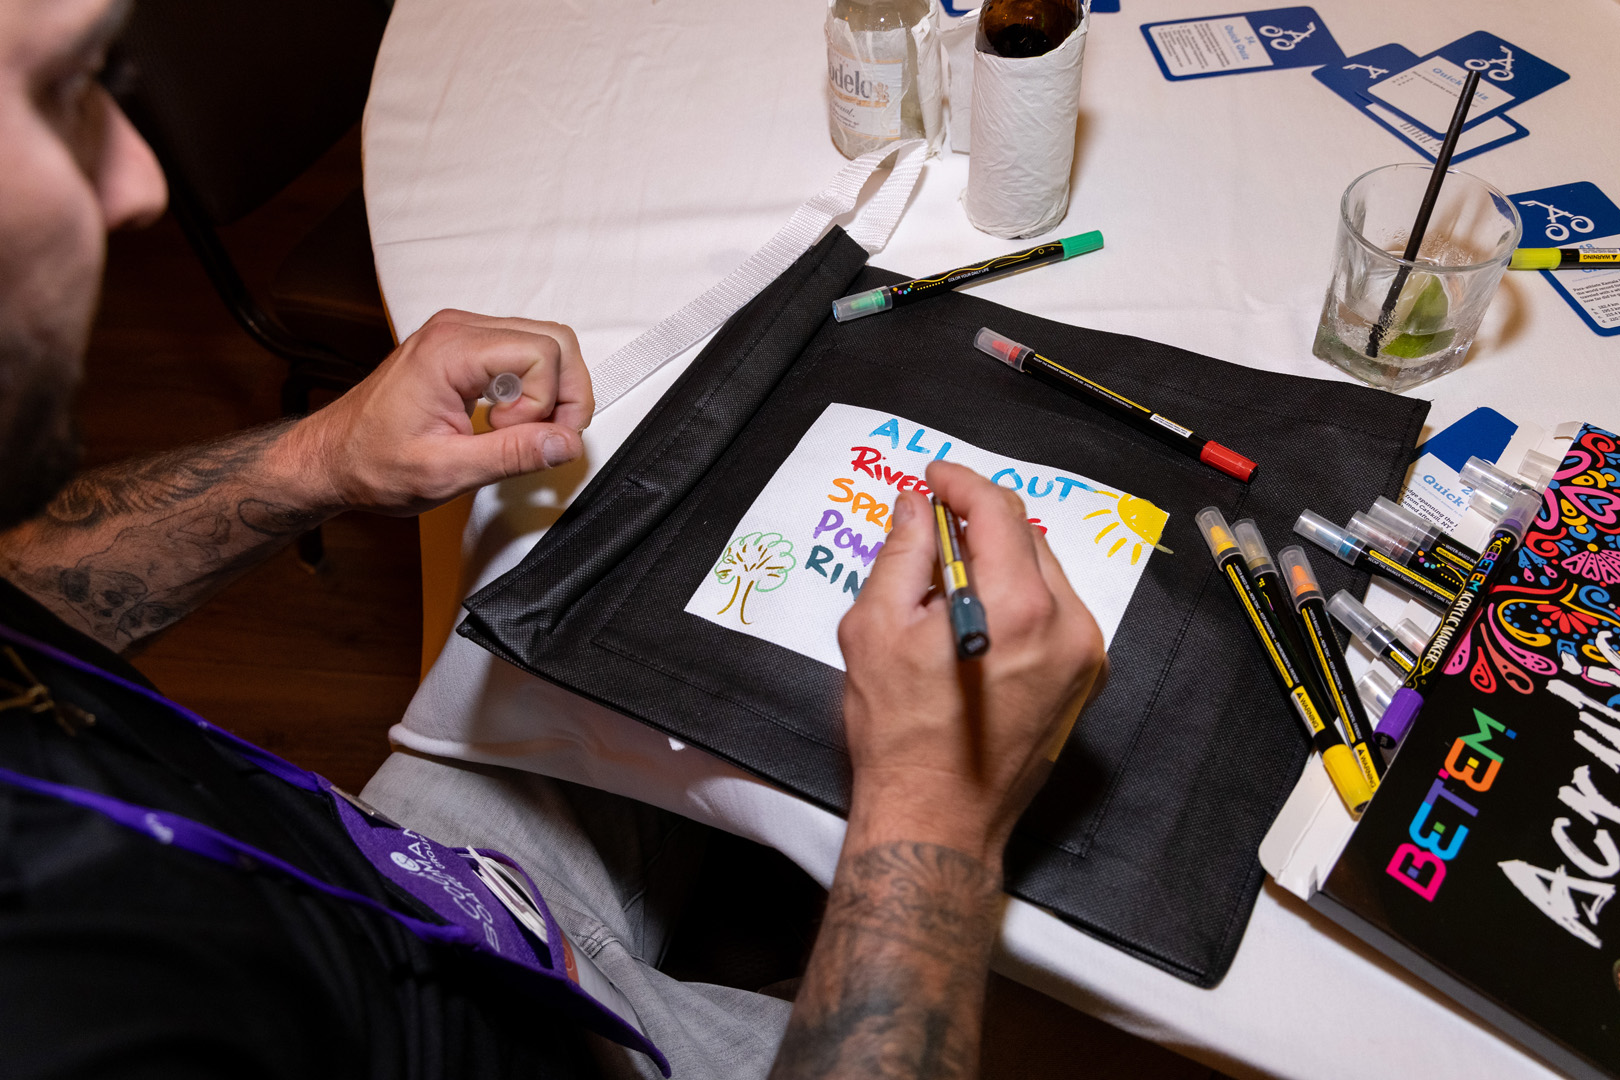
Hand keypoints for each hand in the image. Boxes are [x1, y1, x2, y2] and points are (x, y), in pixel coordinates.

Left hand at [284, 309, 593, 514]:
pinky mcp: (465, 348)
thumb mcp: (444, 471)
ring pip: (546, 343)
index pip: (542, 353)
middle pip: (554, 340)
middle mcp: (457, 330)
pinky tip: (510, 419)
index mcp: (450, 351)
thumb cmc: (371, 462)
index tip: (518, 436)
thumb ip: (512, 455)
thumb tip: (564, 443)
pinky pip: (524, 352)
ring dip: (552, 392)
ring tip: (524, 431)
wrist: (333, 457)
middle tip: (548, 437)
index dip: (545, 402)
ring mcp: (461, 335)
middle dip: (565, 393)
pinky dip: (533, 388)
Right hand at [836, 461, 1107, 871]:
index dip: (960, 483)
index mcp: (1019, 605)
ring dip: (1000, 556)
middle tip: (931, 519)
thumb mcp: (877, 629)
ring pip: (1044, 570)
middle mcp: (1067, 624)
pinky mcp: (1084, 680)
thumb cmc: (899, 733)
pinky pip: (1055, 610)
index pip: (998, 511)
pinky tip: (978, 610)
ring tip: (949, 569)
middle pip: (1027, 535)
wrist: (938, 817)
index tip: (931, 478)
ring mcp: (1083, 655)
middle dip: (978, 517)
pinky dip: (1019, 594)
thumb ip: (902, 555)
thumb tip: (915, 508)